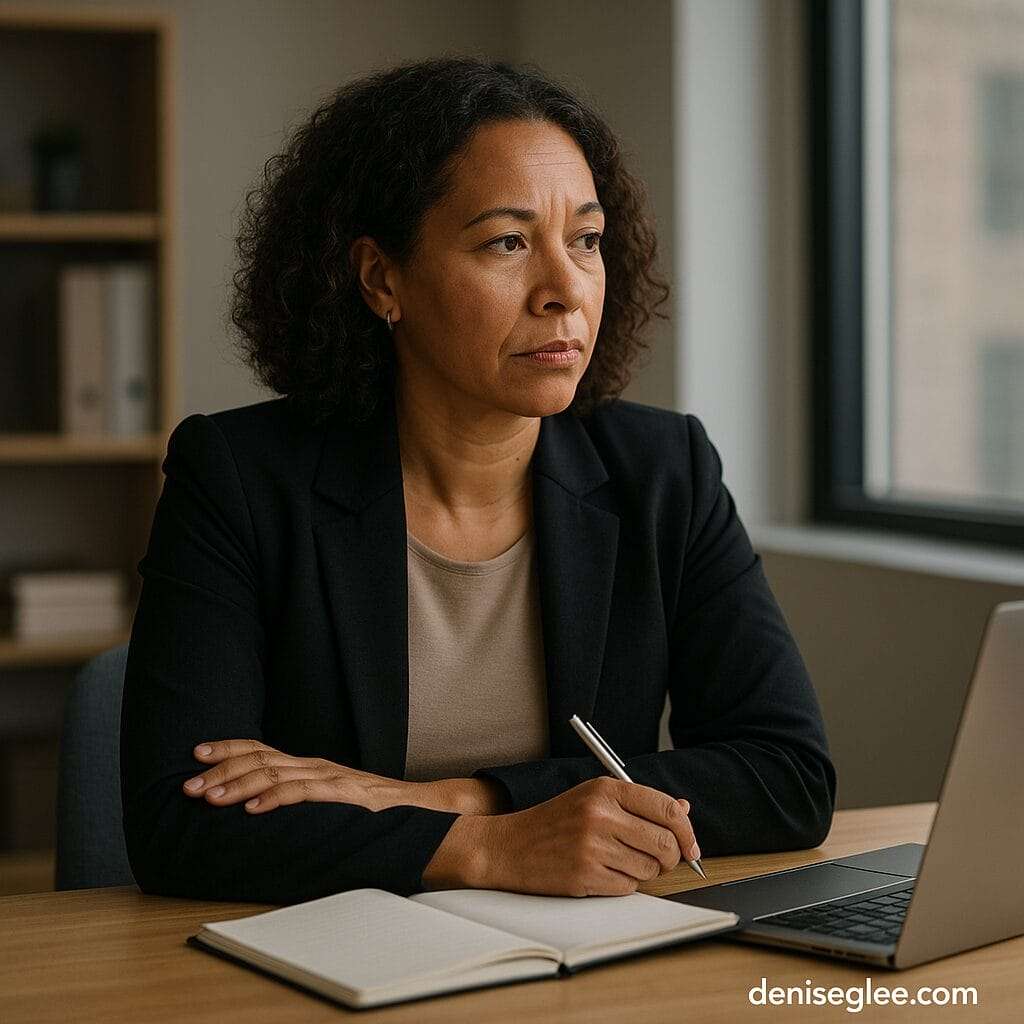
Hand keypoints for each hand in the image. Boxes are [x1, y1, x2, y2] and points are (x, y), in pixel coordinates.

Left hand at [182, 739, 510, 815]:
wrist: (416, 809)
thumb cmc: (369, 810)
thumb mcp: (326, 798)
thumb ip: (297, 796)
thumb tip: (257, 806)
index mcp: (306, 766)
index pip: (259, 749)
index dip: (227, 749)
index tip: (196, 754)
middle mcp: (311, 765)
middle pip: (257, 759)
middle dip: (219, 770)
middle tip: (189, 785)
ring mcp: (326, 777)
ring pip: (272, 774)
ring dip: (236, 785)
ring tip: (209, 797)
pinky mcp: (340, 794)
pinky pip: (301, 793)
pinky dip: (273, 798)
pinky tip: (251, 808)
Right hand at [423, 777, 697, 895]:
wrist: (508, 846)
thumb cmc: (554, 822)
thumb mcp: (594, 799)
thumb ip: (639, 803)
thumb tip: (684, 809)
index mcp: (606, 789)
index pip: (667, 809)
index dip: (687, 832)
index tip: (690, 846)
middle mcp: (601, 814)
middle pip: (665, 843)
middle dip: (670, 858)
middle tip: (660, 861)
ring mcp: (593, 846)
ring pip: (649, 869)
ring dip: (643, 873)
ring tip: (618, 862)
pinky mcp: (585, 875)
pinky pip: (628, 888)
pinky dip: (622, 885)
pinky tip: (602, 873)